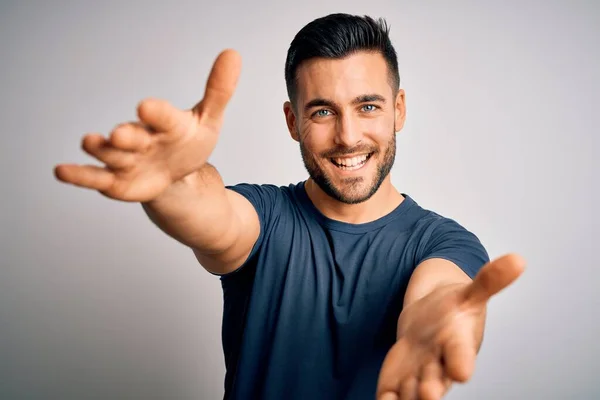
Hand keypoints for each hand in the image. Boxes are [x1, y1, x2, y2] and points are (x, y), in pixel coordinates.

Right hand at [54, 49, 240, 201]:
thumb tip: (233, 54)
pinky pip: (95, 178)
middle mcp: (141, 138)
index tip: (147, 106)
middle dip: (127, 136)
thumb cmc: (187, 142)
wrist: (175, 173)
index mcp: (165, 123)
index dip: (156, 113)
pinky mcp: (115, 181)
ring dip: (101, 150)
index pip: (163, 117)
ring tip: (91, 143)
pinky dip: (79, 175)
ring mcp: (126, 158)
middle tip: (120, 134)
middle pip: (132, 136)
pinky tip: (61, 171)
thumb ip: (218, 91)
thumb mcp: (208, 120)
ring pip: (111, 155)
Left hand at [376, 254, 525, 399]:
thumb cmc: (453, 312)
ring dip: (406, 397)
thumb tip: (518, 259)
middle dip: (431, 389)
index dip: (461, 363)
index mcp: (458, 344)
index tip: (461, 371)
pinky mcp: (397, 379)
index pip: (462, 355)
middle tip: (428, 395)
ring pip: (412, 392)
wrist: (428, 322)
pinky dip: (386, 399)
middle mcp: (439, 365)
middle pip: (437, 381)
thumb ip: (490, 280)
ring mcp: (417, 374)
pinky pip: (390, 395)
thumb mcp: (468, 293)